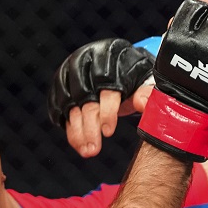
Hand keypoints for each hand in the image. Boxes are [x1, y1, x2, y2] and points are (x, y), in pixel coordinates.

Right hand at [47, 39, 155, 157]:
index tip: (109, 133)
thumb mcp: (147, 80)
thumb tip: (142, 104)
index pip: (106, 87)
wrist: (119, 63)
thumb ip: (148, 93)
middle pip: (85, 98)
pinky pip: (59, 107)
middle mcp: (87, 60)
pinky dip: (68, 126)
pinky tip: (78, 142)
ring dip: (77, 131)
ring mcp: (70, 71)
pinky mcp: (60, 82)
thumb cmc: (135, 75)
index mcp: (111, 56)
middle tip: (93, 150)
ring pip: (70, 105)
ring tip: (87, 151)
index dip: (107, 111)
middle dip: (89, 127)